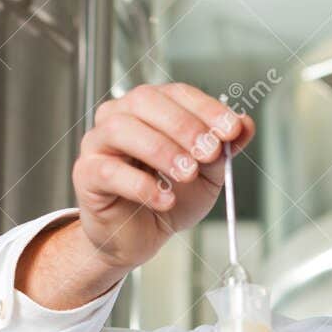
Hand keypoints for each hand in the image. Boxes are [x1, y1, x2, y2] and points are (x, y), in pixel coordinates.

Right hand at [74, 82, 252, 269]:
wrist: (140, 237)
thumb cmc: (168, 198)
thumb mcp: (207, 175)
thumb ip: (224, 149)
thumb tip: (245, 124)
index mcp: (151, 108)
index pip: (177, 93)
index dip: (206, 109)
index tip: (231, 130)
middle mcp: (120, 116)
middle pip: (146, 102)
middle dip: (183, 126)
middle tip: (209, 153)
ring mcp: (98, 143)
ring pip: (123, 130)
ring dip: (161, 150)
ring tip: (187, 175)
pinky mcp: (86, 174)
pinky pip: (109, 171)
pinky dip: (142, 185)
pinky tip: (165, 199)